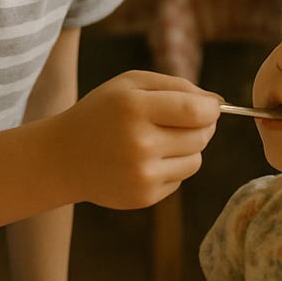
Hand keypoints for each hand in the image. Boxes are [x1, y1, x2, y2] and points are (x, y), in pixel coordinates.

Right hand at [52, 70, 219, 209]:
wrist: (63, 157)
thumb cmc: (102, 112)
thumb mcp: (130, 84)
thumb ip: (176, 85)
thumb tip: (217, 102)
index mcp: (134, 107)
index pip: (197, 110)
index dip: (211, 108)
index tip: (209, 106)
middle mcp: (139, 143)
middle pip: (201, 136)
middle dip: (200, 126)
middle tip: (179, 120)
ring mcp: (142, 174)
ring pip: (196, 160)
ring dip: (188, 148)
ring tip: (159, 140)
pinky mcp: (144, 197)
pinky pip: (180, 178)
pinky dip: (172, 167)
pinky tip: (145, 160)